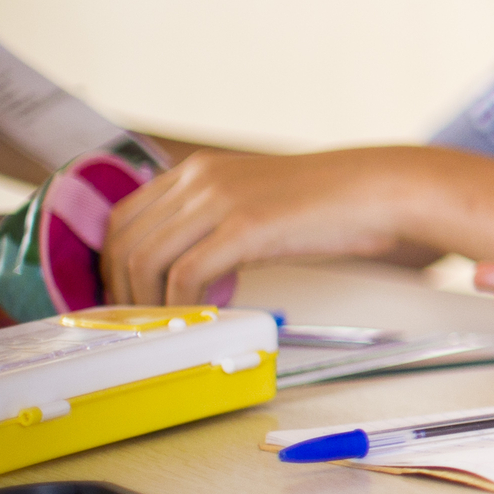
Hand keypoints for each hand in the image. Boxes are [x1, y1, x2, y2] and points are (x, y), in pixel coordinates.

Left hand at [100, 149, 411, 304]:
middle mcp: (199, 177)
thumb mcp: (256, 203)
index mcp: (198, 170)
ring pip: (146, 258)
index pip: (124, 217)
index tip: (125, 295)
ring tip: (170, 323)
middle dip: (121, 288)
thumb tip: (187, 274)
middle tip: (139, 320)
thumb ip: (214, 226)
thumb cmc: (330, 204)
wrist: (380, 190)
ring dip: (147, 301)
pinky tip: (203, 315)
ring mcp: (220, 198)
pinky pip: (186, 273)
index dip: (113, 263)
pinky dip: (182, 303)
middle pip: (125, 239)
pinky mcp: (245, 224)